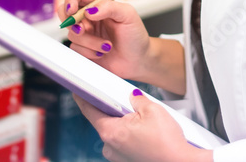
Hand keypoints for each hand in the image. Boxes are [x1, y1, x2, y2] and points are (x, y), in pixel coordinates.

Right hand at [58, 0, 151, 81]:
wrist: (138, 60)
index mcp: (99, 3)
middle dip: (71, 22)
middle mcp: (89, 17)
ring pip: (72, 33)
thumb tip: (89, 10)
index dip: (70, 0)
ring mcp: (85, 33)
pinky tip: (102, 53)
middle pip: (65, 12)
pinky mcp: (83, 49)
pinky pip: (75, 49)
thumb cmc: (135, 35)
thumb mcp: (128, 15)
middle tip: (83, 30)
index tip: (72, 10)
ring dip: (90, 41)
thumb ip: (109, 7)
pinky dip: (89, 52)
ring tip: (108, 46)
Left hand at [74, 90, 212, 161]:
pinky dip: (131, 135)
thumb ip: (137, 99)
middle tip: (126, 101)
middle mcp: (110, 147)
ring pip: (116, 133)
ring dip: (125, 124)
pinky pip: (124, 143)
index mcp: (111, 132)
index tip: (77, 90)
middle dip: (114, 110)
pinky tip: (146, 132)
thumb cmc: (168, 144)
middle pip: (104, 121)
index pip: (89, 110)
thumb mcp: (152, 110)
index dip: (83, 97)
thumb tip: (133, 96)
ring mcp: (119, 157)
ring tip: (143, 119)